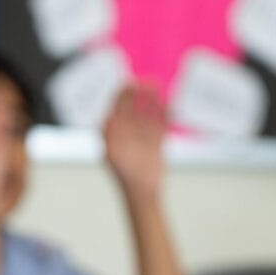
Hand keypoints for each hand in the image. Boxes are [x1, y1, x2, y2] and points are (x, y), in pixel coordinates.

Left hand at [103, 83, 165, 204]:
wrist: (142, 193)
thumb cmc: (124, 175)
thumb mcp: (112, 153)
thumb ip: (109, 135)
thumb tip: (107, 117)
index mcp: (113, 132)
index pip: (116, 107)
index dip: (122, 94)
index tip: (130, 84)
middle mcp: (126, 131)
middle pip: (133, 105)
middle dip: (139, 92)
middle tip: (147, 81)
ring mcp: (141, 135)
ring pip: (147, 111)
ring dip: (152, 98)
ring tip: (157, 85)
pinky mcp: (156, 141)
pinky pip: (161, 122)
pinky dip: (164, 112)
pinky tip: (168, 101)